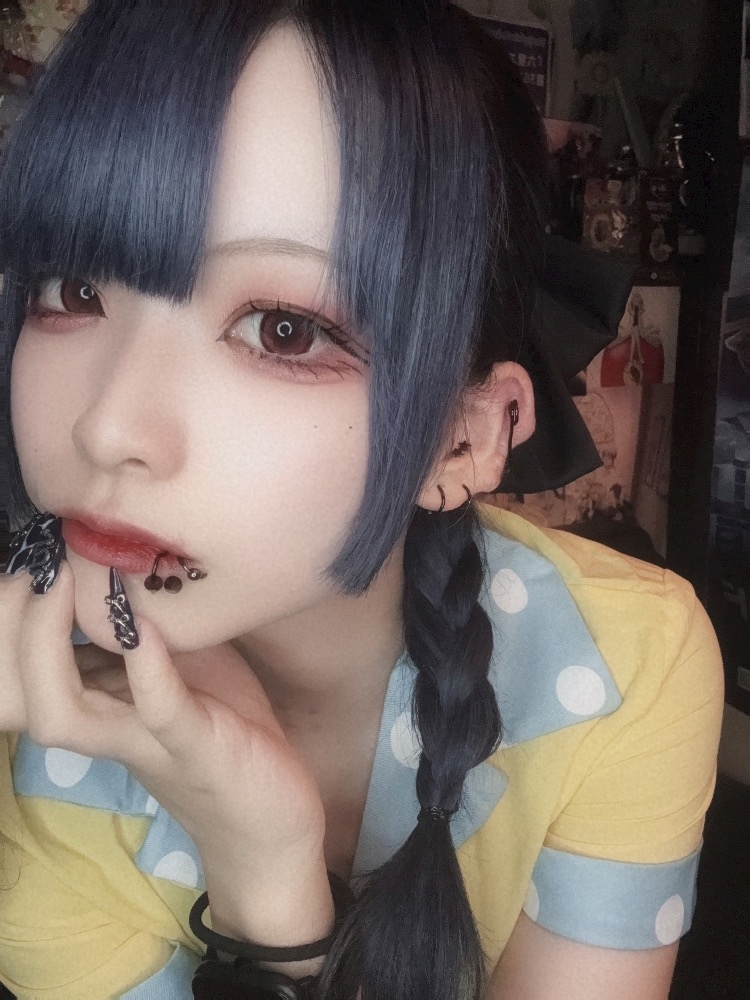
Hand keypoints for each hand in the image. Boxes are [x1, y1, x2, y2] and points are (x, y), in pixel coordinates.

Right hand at [0, 562, 325, 876]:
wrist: (271, 814)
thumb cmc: (224, 725)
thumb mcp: (181, 662)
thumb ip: (145, 625)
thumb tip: (121, 560)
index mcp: (97, 703)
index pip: (18, 670)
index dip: (10, 617)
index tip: (30, 560)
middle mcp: (106, 725)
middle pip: (17, 694)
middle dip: (9, 629)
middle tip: (35, 568)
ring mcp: (148, 741)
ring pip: (62, 715)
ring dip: (47, 650)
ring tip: (64, 585)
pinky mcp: (198, 749)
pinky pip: (161, 713)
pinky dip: (147, 672)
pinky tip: (140, 631)